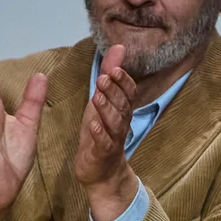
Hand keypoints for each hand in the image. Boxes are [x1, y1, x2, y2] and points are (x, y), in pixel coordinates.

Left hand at [74, 43, 141, 220]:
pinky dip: (99, 134)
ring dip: (106, 109)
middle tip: (104, 77)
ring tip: (96, 97)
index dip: (123, 81)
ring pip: (114, 123)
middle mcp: (121, 123)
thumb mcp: (102, 101)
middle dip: (114, 91)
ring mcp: (113, 140)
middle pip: (122, 105)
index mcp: (121, 110)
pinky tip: (92, 125)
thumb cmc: (100, 133)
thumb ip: (109, 76)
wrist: (102, 173)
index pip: (128, 93)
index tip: (114, 68)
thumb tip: (118, 48)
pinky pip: (103, 143)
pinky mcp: (102, 154)